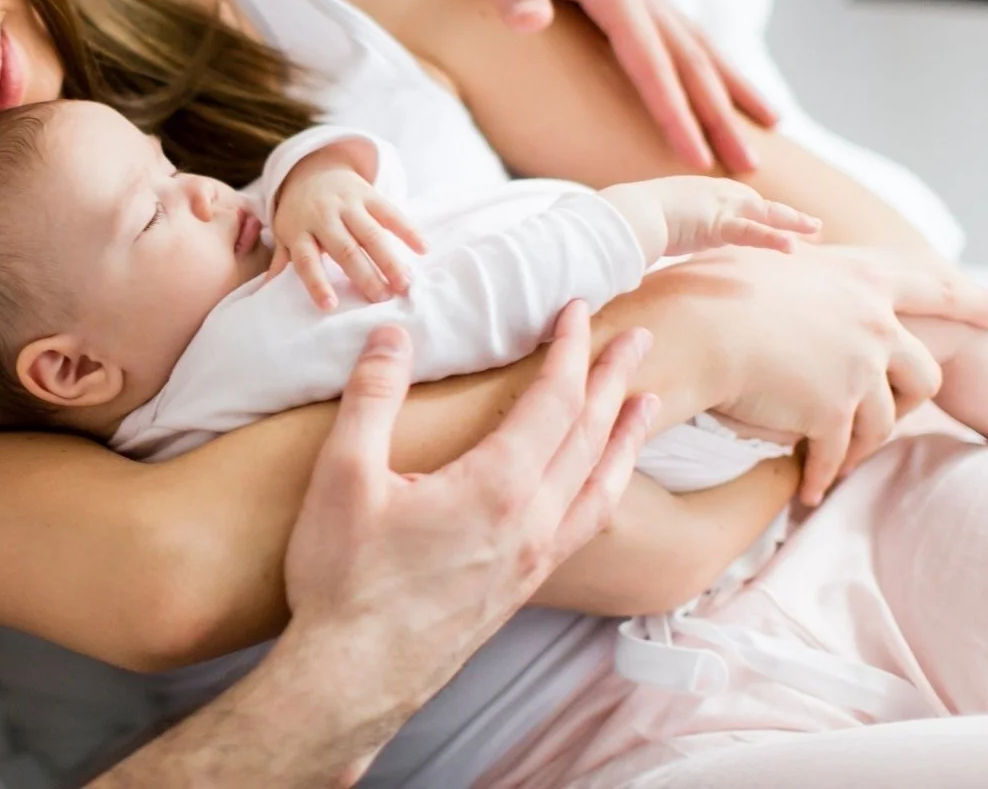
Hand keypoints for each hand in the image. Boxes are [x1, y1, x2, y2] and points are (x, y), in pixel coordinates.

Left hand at [268, 147, 425, 307]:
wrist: (312, 169)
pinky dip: (407, 229)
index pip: (306, 260)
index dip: (317, 283)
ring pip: (370, 233)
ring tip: (405, 283)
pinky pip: (390, 212)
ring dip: (389, 258)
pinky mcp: (368, 193)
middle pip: (344, 249)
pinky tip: (423, 248)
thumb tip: (265, 293)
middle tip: (381, 299)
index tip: (330, 306)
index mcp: (299, 230)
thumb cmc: (299, 214)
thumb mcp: (285, 234)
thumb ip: (282, 261)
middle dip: (364, 274)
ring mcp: (346, 203)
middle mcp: (322, 216)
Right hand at [282, 304, 651, 721]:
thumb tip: (392, 334)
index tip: (580, 310)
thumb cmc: (344, 579)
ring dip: (626, 437)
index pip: (554, 400)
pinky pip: (585, 524)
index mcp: (496, 486)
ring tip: (645, 405)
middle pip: (591, 436)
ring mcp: (533, 559)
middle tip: (638, 337)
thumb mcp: (343, 476)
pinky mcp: (522, 587)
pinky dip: (606, 488)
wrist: (353, 676)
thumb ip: (371, 398)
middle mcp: (532, 522)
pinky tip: (601, 485)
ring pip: (600, 485)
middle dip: (614, 380)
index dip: (571, 350)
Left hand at [410, 0, 778, 172]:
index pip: (647, 56)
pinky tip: (719, 86)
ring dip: (728, 89)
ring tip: (766, 129)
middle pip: (688, 55)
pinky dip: (704, 64)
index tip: (693, 158)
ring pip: (693, 43)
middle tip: (750, 169)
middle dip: (719, 114)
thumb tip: (528, 22)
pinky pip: (675, 34)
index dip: (671, 109)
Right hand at [600, 176, 821, 260]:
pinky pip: (752, 232)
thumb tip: (647, 248)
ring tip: (815, 230)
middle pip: (758, 205)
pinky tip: (792, 247)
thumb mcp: (649, 222)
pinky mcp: (718, 223)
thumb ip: (659, 231)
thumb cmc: (627, 220)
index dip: (759, 212)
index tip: (776, 221)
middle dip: (785, 215)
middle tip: (812, 225)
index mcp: (699, 192)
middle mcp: (713, 193)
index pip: (737, 202)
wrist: (623, 215)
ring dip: (792, 222)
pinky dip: (773, 238)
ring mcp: (718, 206)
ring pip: (765, 214)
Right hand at [682, 246, 987, 505]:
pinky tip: (811, 489)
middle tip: (898, 417)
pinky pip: (837, 452)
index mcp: (861, 279)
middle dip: (910, 401)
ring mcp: (857, 370)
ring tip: (838, 462)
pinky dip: (824, 473)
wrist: (693, 330)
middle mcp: (872, 324)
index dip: (971, 300)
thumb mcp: (766, 257)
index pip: (935, 286)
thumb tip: (798, 246)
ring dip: (860, 445)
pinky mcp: (832, 412)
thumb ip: (799, 264)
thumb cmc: (709, 286)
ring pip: (882, 421)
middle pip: (922, 372)